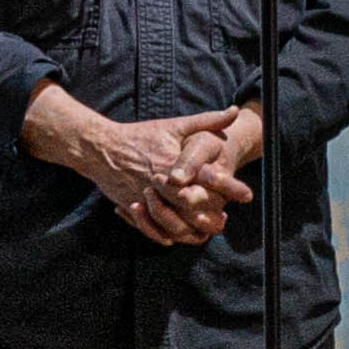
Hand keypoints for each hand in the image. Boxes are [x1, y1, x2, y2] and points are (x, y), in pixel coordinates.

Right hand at [26, 84, 255, 244]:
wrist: (100, 147)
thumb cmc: (140, 135)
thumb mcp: (174, 125)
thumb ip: (206, 121)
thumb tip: (235, 111)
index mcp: (174, 162)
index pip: (207, 177)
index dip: (229, 187)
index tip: (247, 194)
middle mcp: (161, 182)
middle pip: (193, 205)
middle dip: (212, 215)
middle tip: (225, 221)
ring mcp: (146, 196)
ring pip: (173, 221)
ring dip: (190, 228)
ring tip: (205, 229)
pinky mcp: (133, 205)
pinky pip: (150, 227)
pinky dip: (163, 235)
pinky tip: (175, 237)